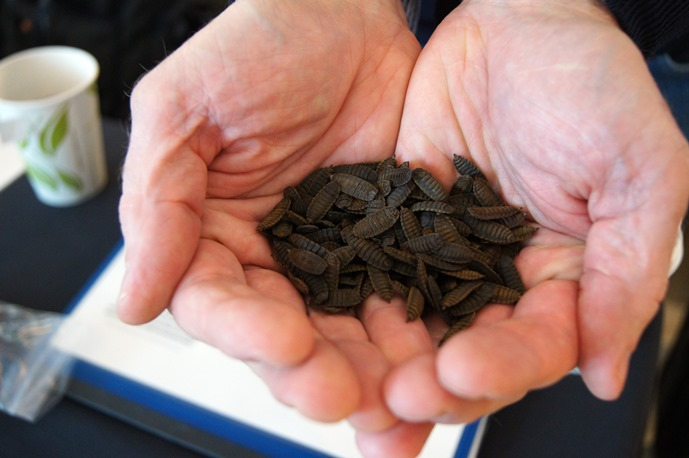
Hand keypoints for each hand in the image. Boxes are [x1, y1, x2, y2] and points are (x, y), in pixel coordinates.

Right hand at [118, 1, 431, 454]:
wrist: (344, 14)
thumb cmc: (258, 46)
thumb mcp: (185, 109)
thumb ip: (157, 201)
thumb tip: (134, 301)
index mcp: (212, 234)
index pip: (217, 302)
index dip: (245, 332)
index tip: (284, 345)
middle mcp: (272, 258)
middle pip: (283, 334)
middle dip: (313, 372)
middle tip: (346, 398)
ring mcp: (334, 258)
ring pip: (345, 332)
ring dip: (368, 374)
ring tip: (396, 407)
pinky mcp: (389, 248)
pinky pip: (400, 299)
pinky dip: (416, 336)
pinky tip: (435, 366)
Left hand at [388, 0, 688, 424]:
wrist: (518, 24)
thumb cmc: (590, 85)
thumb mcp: (638, 174)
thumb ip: (627, 275)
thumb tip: (606, 374)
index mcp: (562, 279)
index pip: (534, 346)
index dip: (501, 368)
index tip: (463, 372)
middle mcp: (498, 278)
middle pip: (465, 354)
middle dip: (432, 384)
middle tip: (396, 400)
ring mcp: (443, 255)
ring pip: (414, 328)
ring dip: (384, 365)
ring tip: (352, 395)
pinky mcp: (399, 226)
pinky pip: (372, 272)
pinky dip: (350, 306)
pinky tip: (321, 330)